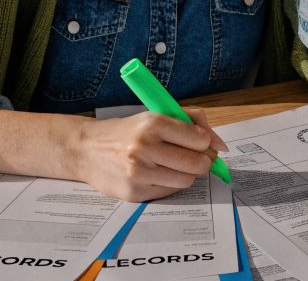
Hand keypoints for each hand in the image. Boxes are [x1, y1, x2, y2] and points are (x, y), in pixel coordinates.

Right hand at [71, 106, 229, 202]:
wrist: (87, 150)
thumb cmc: (128, 131)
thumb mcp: (156, 114)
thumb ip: (192, 121)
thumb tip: (220, 145)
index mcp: (152, 124)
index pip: (200, 140)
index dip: (207, 142)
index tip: (202, 143)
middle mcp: (144, 148)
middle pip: (197, 164)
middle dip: (203, 161)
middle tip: (197, 157)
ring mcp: (138, 173)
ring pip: (186, 180)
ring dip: (187, 173)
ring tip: (174, 164)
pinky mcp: (134, 193)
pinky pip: (169, 192)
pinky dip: (170, 183)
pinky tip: (158, 173)